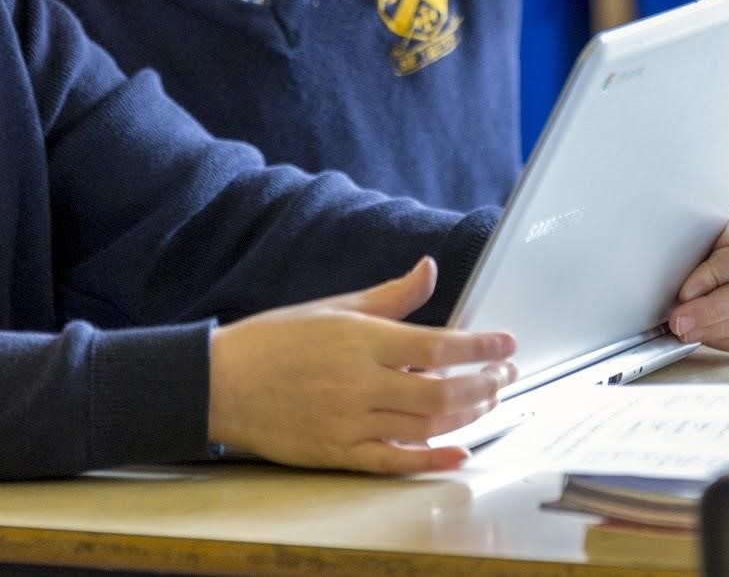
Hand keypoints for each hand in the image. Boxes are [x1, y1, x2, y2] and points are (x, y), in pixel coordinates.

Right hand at [206, 257, 517, 473]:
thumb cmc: (275, 340)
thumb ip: (390, 295)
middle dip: (483, 383)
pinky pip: (395, 460)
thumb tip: (429, 268)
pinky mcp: (338, 452)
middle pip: (441, 390)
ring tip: (489, 400)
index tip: (507, 343)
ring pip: (425, 424)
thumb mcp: (334, 307)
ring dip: (467, 413)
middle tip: (506, 374)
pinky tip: (460, 451)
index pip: (437, 346)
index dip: (479, 346)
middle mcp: (360, 383)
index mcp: (361, 340)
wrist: (221, 383)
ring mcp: (350, 422)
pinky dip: (431, 458)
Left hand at [666, 215, 728, 352]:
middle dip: (713, 311)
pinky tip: (700, 335)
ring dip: (717, 329)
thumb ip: (669, 241)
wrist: (677, 253)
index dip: (715, 277)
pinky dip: (724, 340)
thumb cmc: (677, 241)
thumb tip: (648, 257)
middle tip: (679, 321)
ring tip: (684, 331)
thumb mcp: (673, 232)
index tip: (684, 292)